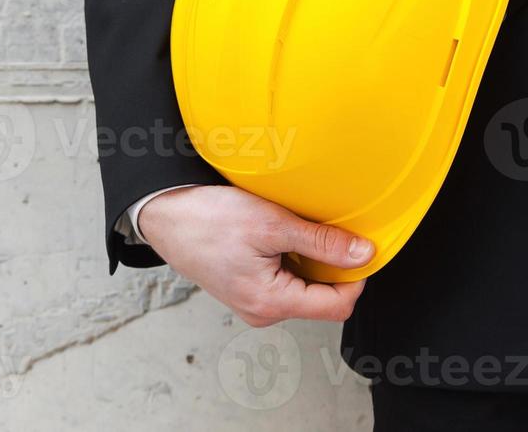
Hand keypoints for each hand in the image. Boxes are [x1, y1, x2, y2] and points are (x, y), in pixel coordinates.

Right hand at [136, 184, 371, 327]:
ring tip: (288, 228)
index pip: (339, 304)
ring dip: (308, 259)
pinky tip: (274, 234)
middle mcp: (263, 312)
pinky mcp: (247, 290)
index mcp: (271, 303)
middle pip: (322, 297)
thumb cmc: (206, 219)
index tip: (357, 243)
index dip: (356, 275)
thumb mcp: (272, 223)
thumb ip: (322, 242)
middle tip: (319, 227)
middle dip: (330, 264)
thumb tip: (364, 254)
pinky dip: (289, 258)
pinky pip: (284, 280)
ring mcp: (254, 304)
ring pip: (303, 287)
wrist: (163, 214)